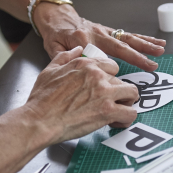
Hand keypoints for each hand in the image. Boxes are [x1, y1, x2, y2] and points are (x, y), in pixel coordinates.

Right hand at [24, 46, 139, 144]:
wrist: (39, 120)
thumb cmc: (42, 100)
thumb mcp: (50, 70)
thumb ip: (65, 57)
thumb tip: (77, 50)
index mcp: (85, 64)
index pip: (112, 66)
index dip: (110, 79)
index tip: (106, 88)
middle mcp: (97, 75)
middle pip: (122, 80)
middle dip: (118, 93)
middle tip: (111, 103)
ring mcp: (104, 92)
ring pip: (132, 93)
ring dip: (127, 103)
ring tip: (119, 112)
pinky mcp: (108, 110)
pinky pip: (130, 113)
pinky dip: (126, 119)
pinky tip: (117, 122)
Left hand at [34, 3, 164, 71]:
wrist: (57, 16)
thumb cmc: (55, 33)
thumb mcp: (52, 47)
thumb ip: (62, 58)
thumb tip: (73, 69)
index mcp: (83, 39)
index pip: (98, 56)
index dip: (108, 67)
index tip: (118, 80)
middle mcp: (98, 34)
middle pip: (120, 46)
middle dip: (137, 56)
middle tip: (152, 65)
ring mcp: (106, 31)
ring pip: (128, 38)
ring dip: (146, 45)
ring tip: (161, 49)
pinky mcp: (110, 31)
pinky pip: (129, 35)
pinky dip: (144, 39)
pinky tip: (157, 42)